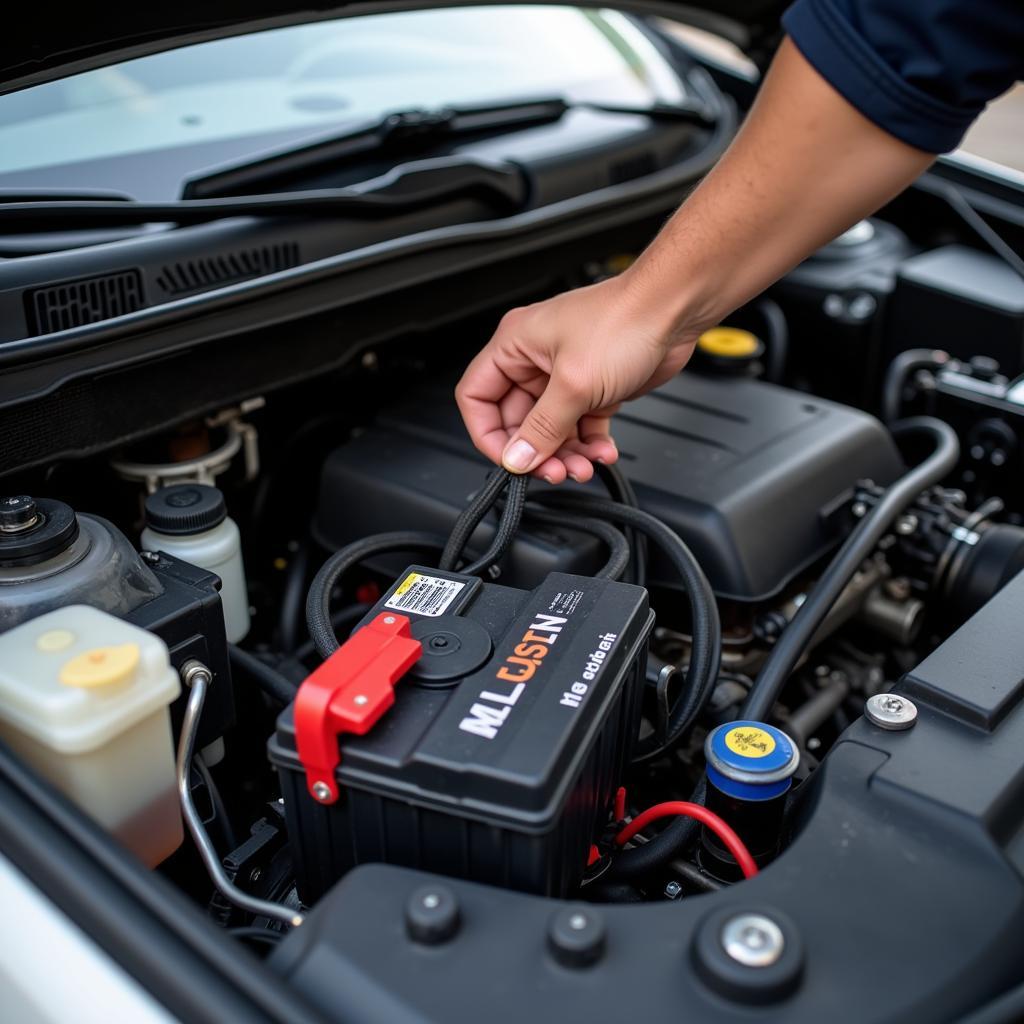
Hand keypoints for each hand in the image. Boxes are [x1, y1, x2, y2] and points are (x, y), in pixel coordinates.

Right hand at [455, 273, 698, 482]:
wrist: (674, 310)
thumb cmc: (624, 321)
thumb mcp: (574, 383)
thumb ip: (542, 428)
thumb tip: (517, 458)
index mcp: (514, 346)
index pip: (477, 397)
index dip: (487, 434)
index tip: (508, 461)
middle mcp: (535, 360)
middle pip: (516, 420)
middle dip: (536, 450)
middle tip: (554, 471)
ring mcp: (565, 374)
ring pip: (550, 428)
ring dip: (566, 453)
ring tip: (583, 466)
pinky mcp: (594, 387)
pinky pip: (580, 426)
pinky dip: (590, 443)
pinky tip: (603, 452)